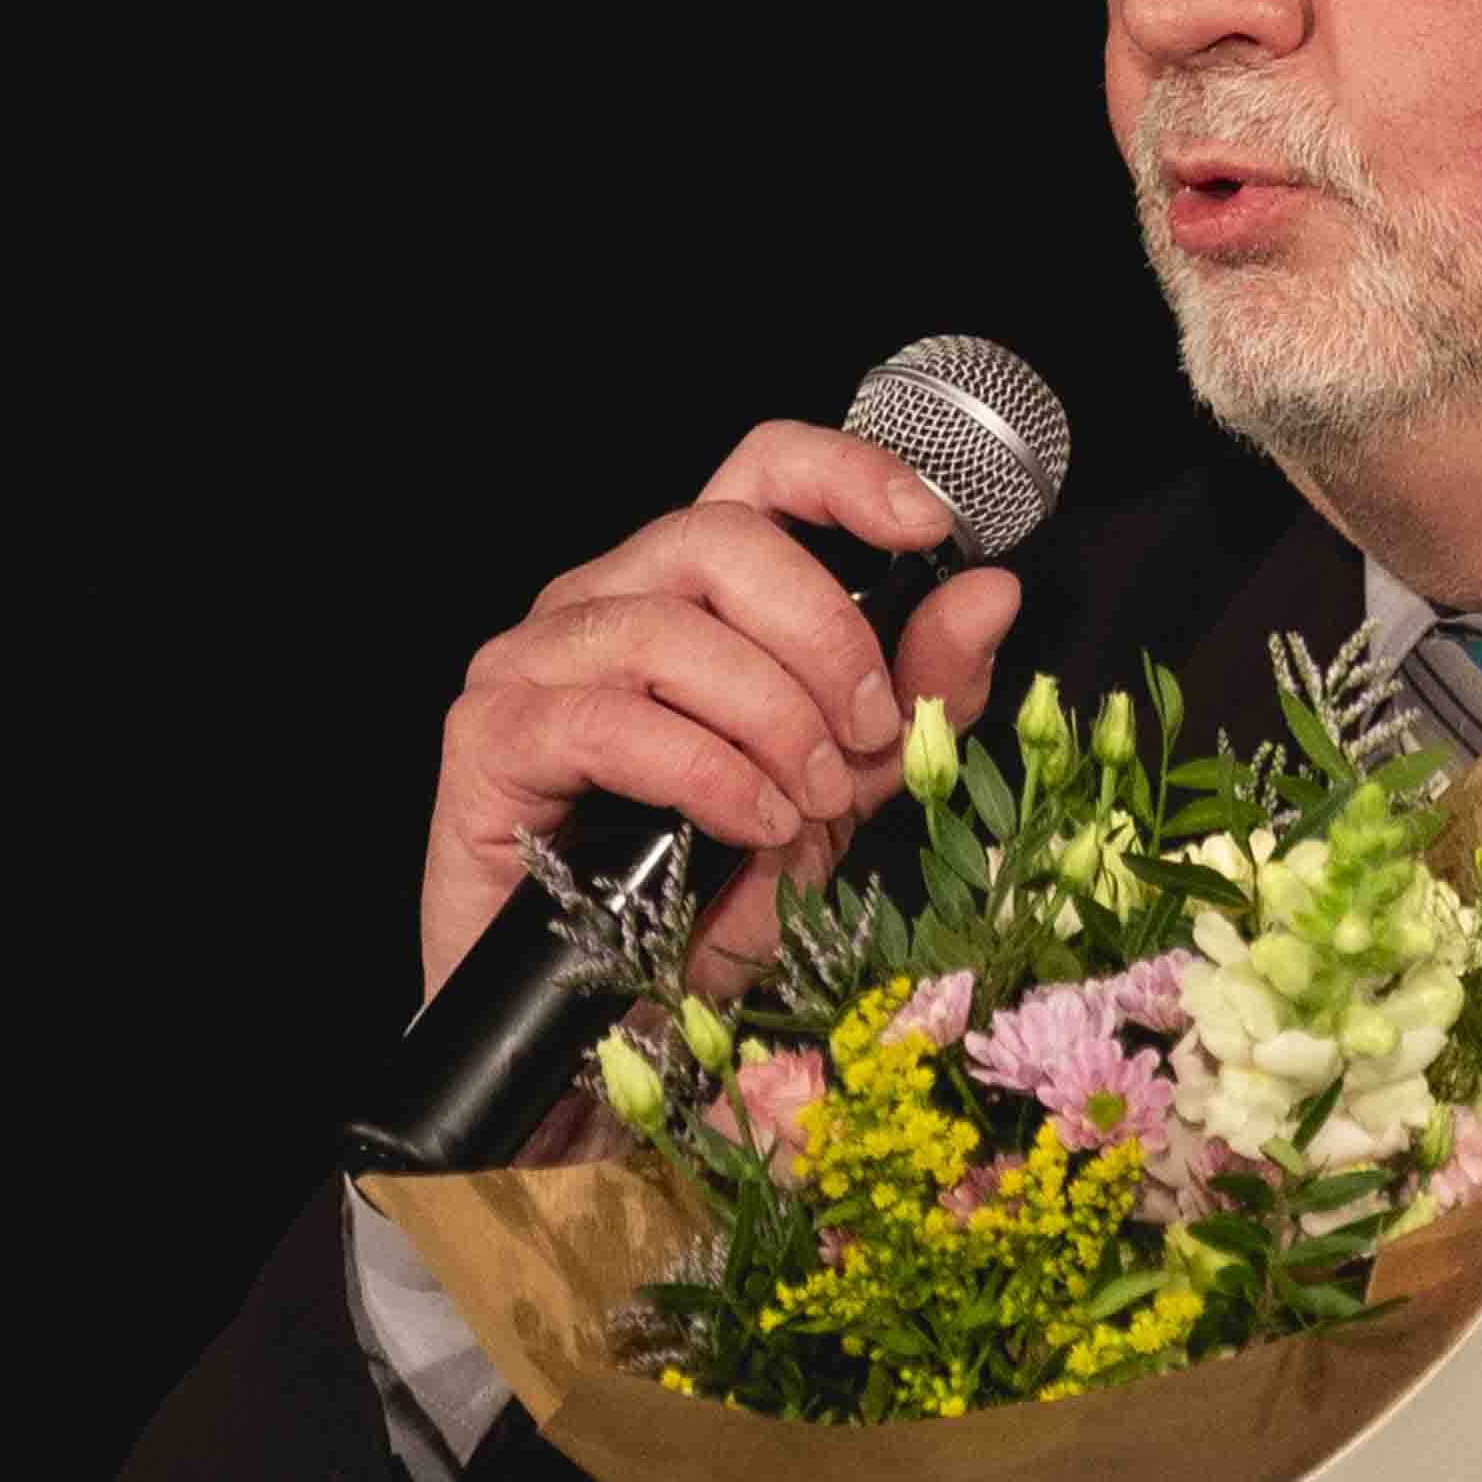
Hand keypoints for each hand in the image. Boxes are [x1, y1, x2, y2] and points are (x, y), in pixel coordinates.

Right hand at [423, 427, 1021, 1010]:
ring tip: (808, 804)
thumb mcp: (850, 786)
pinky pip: (610, 720)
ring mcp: (536, 656)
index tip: (926, 527)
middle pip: (722, 536)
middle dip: (823, 636)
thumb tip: (989, 594)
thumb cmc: (712, 893)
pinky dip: (706, 773)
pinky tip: (750, 823)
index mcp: (693, 586)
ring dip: (771, 718)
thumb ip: (916, 693)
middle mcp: (606, 596)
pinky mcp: (492, 732)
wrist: (610, 1014)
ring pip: (670, 627)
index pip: (760, 467)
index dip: (846, 474)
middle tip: (866, 737)